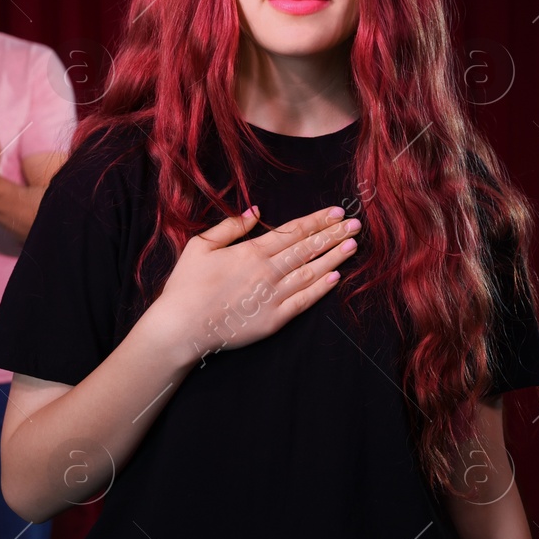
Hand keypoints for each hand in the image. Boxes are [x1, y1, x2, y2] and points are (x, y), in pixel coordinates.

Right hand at [145, 205, 361, 365]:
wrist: (182, 326)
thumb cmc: (187, 285)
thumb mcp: (200, 246)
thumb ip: (230, 227)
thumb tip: (256, 212)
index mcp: (250, 252)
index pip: (292, 232)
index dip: (317, 221)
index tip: (337, 212)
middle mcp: (266, 271)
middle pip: (307, 249)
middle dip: (334, 235)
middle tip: (357, 225)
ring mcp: (272, 296)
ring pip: (310, 272)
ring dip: (333, 258)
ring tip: (353, 246)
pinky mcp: (273, 320)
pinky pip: (303, 301)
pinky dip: (321, 289)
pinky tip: (336, 278)